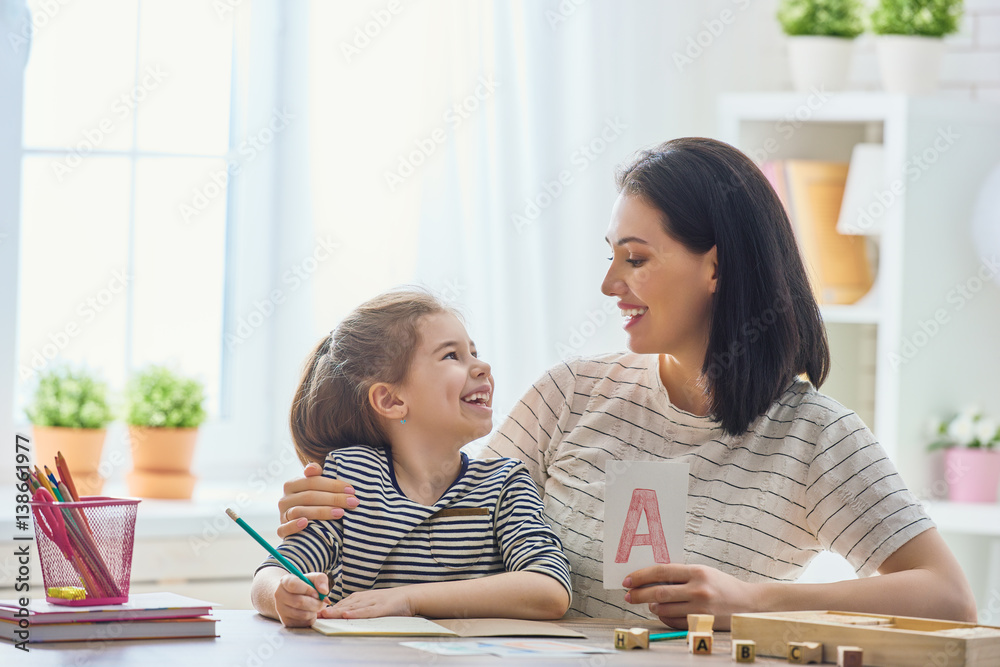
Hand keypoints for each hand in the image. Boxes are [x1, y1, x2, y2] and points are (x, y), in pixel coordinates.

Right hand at [274, 572, 329, 627]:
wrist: (293, 596)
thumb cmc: (305, 585)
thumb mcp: (313, 578)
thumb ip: (320, 579)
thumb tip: (324, 591)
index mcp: (285, 581)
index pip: (293, 585)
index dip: (308, 590)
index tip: (316, 593)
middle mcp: (279, 595)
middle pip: (299, 602)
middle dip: (316, 603)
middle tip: (321, 601)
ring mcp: (281, 610)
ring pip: (302, 614)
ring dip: (314, 611)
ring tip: (316, 606)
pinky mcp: (286, 621)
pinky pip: (303, 623)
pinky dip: (311, 618)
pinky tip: (310, 612)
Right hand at [277, 462, 358, 537]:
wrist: (305, 528)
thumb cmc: (315, 502)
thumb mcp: (316, 487)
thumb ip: (316, 475)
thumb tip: (312, 468)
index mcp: (292, 484)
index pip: (313, 481)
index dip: (333, 485)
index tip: (351, 490)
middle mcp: (284, 499)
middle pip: (310, 496)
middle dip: (334, 499)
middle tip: (353, 502)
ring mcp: (282, 515)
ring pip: (300, 511)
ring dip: (321, 512)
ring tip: (340, 513)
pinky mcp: (281, 530)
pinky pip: (284, 529)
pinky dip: (294, 526)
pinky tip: (306, 523)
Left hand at [320, 588, 415, 619]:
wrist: (408, 596)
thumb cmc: (389, 602)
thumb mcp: (371, 604)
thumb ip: (358, 608)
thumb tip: (343, 614)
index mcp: (360, 598)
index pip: (341, 604)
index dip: (328, 609)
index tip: (314, 613)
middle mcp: (363, 598)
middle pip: (343, 605)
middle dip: (328, 610)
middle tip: (314, 614)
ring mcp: (372, 602)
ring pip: (352, 607)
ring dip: (338, 611)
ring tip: (325, 614)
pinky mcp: (381, 607)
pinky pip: (367, 611)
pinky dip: (356, 613)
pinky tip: (347, 614)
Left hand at [622, 564, 758, 630]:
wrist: (749, 603)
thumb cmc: (722, 585)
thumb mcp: (703, 572)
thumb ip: (680, 575)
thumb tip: (650, 578)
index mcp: (697, 572)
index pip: (661, 571)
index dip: (641, 576)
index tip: (628, 580)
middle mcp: (698, 589)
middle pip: (658, 592)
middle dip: (639, 594)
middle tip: (628, 595)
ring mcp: (700, 608)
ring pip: (664, 609)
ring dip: (651, 606)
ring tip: (647, 603)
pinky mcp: (702, 623)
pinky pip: (674, 622)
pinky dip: (664, 617)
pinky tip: (661, 612)